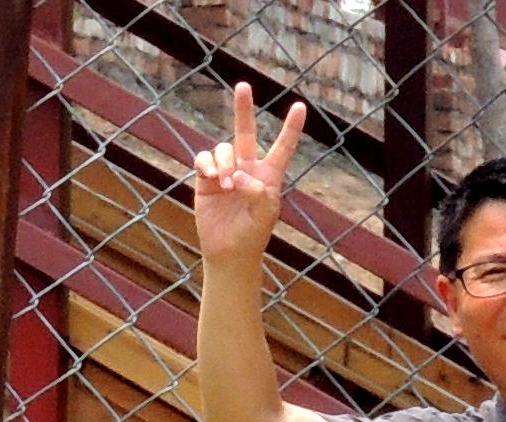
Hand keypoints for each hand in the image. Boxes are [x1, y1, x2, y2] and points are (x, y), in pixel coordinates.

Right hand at [193, 83, 306, 269]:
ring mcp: (226, 172)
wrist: (228, 253)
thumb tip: (241, 175)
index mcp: (268, 176)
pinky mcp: (206, 179)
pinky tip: (214, 178)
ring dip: (225, 163)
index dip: (291, 128)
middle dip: (243, 108)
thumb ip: (259, 193)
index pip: (282, 148)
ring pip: (223, 149)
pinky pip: (204, 159)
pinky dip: (208, 165)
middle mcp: (247, 168)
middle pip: (245, 132)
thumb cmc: (251, 236)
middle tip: (243, 85)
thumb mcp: (264, 216)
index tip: (300, 107)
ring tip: (227, 184)